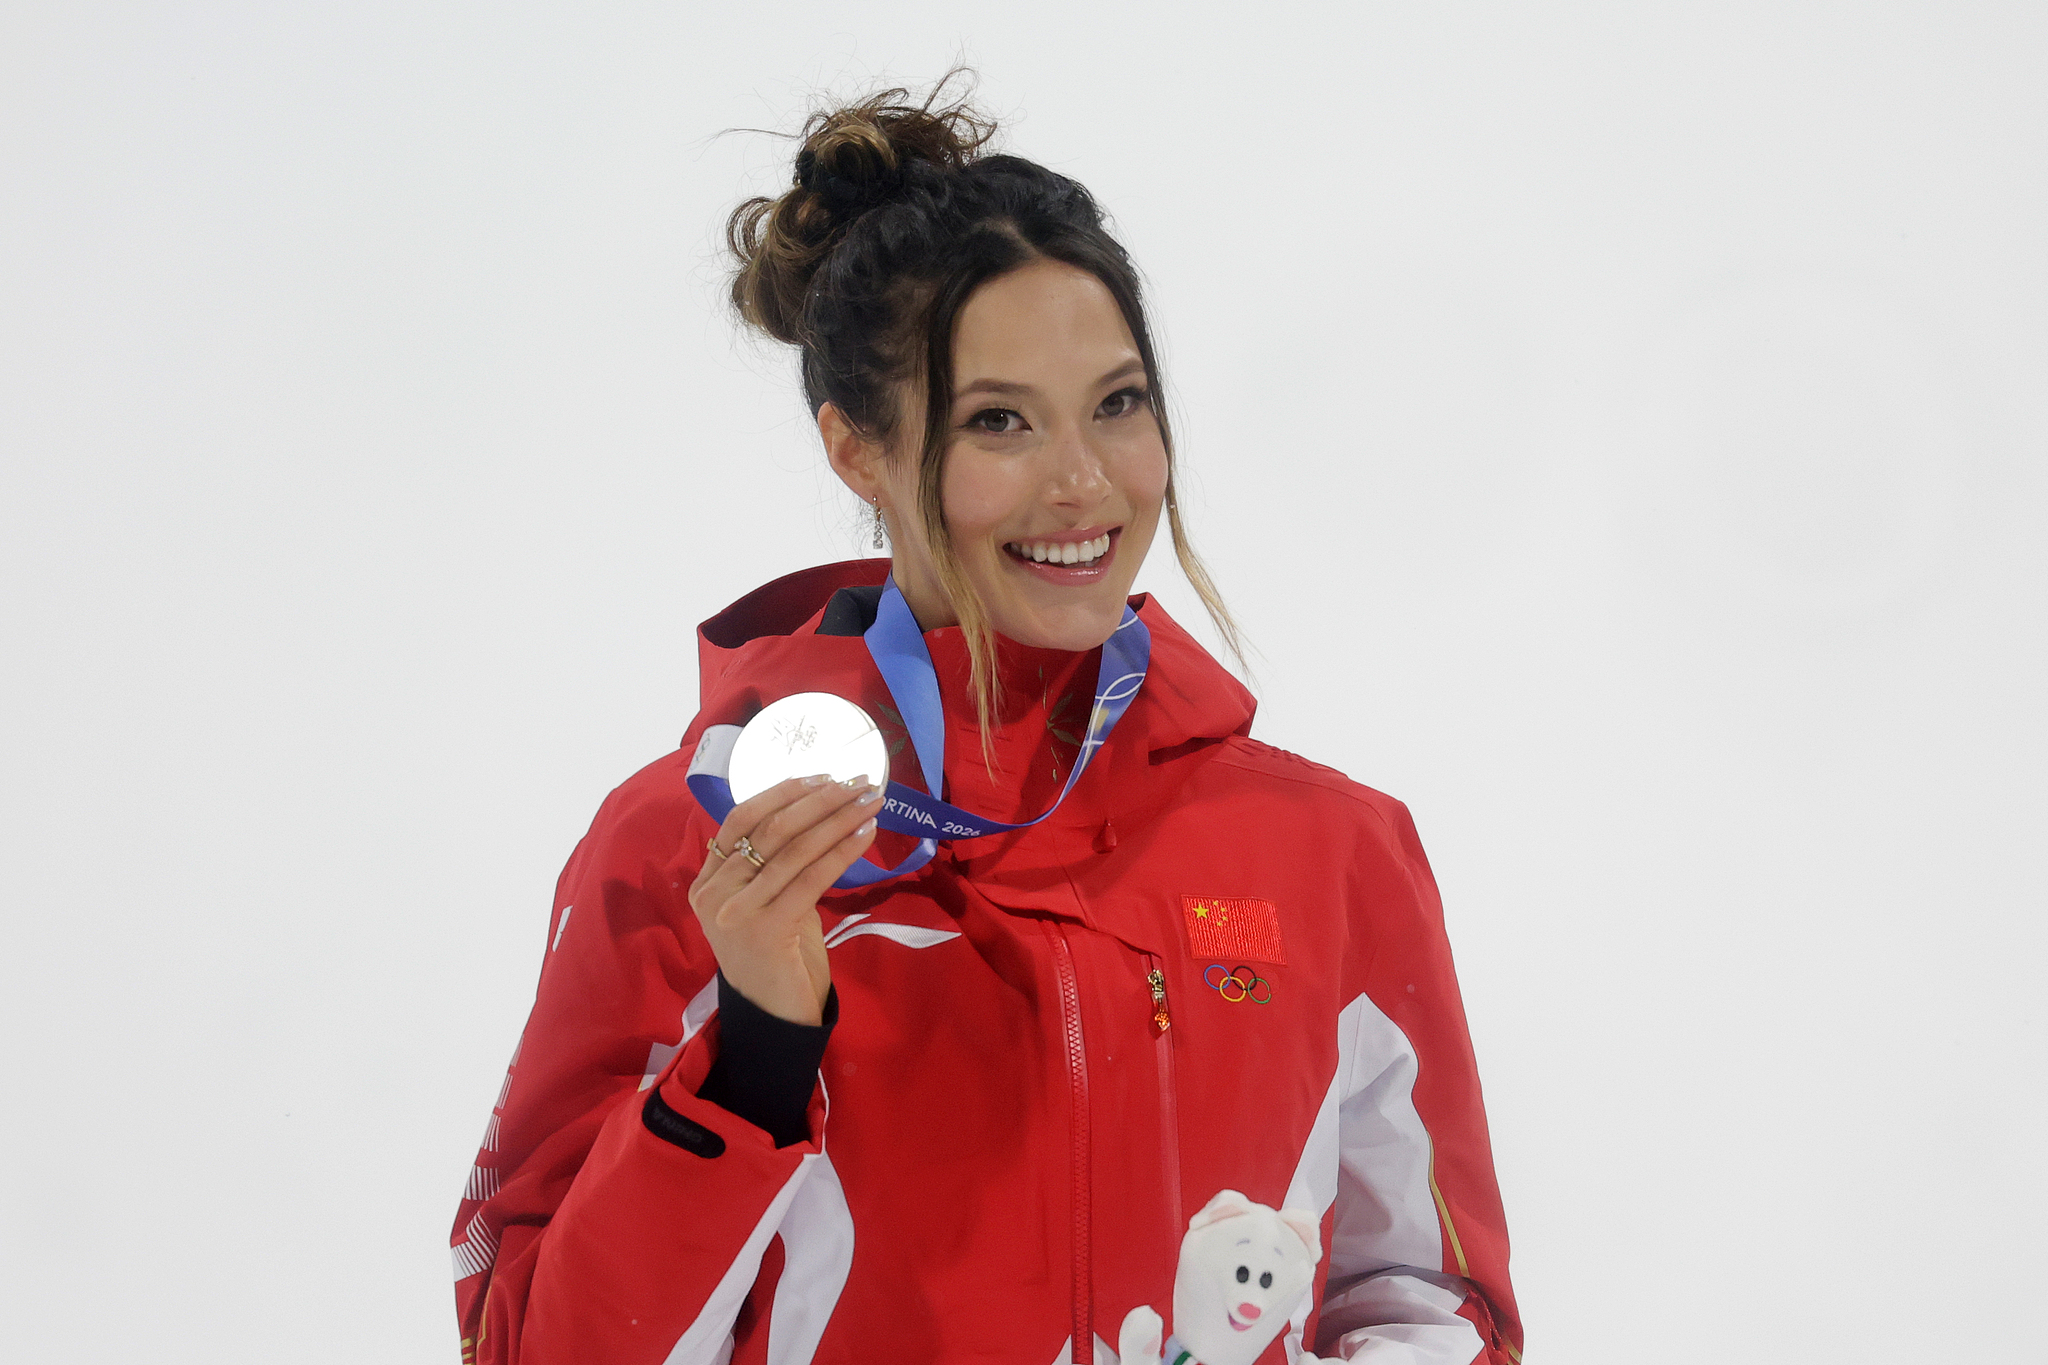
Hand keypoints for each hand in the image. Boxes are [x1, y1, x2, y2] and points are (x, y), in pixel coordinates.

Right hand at [689, 776, 880, 1025]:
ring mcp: (736, 912)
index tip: (823, 776)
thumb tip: (817, 811)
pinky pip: (810, 877)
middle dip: (821, 800)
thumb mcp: (765, 901)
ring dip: (838, 819)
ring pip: (794, 849)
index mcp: (706, 882)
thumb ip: (773, 863)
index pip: (740, 819)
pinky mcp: (765, 930)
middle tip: (859, 782)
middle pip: (771, 829)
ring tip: (870, 802)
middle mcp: (714, 894)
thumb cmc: (776, 956)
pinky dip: (842, 851)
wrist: (773, 1016)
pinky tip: (866, 835)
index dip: (782, 792)